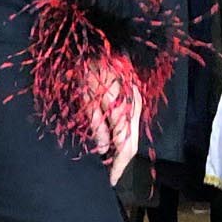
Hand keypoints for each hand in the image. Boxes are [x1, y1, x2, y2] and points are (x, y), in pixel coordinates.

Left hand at [86, 64, 143, 185]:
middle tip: (110, 176)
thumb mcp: (85, 97)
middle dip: (122, 162)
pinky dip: (124, 136)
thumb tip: (104, 149)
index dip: (118, 166)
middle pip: (133, 142)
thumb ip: (96, 124)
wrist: (94, 40)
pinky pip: (132, 122)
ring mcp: (137, 100)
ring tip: (109, 163)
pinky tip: (113, 143)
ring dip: (123, 150)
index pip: (125, 145)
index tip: (111, 181)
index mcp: (123, 107)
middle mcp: (135, 105)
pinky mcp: (135, 96)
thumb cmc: (85, 66)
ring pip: (134, 133)